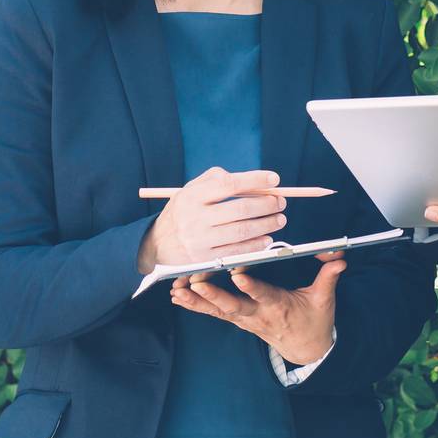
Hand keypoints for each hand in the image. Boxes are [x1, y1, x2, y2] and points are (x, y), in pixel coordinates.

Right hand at [136, 167, 286, 273]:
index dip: (254, 180)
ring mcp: (200, 240)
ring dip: (266, 225)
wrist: (157, 243)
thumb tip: (252, 180)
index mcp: (192, 196)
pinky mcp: (204, 258)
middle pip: (239, 210)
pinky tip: (267, 238)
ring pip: (241, 232)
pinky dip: (256, 245)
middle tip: (280, 201)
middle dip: (266, 205)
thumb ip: (216, 180)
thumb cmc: (182, 211)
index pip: (228, 184)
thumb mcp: (190, 190)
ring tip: (279, 218)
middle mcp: (195, 217)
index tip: (275, 179)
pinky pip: (237, 251)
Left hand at [171, 252, 344, 364]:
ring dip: (196, 301)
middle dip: (213, 295)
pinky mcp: (238, 321)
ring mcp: (246, 321)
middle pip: (233, 306)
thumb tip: (339, 257)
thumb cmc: (314, 320)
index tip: (238, 274)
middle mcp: (258, 315)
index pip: (264, 295)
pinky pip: (214, 314)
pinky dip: (196, 305)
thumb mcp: (325, 300)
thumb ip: (328, 277)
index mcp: (279, 307)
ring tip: (176, 291)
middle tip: (194, 283)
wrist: (306, 349)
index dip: (251, 286)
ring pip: (218, 311)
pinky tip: (178, 297)